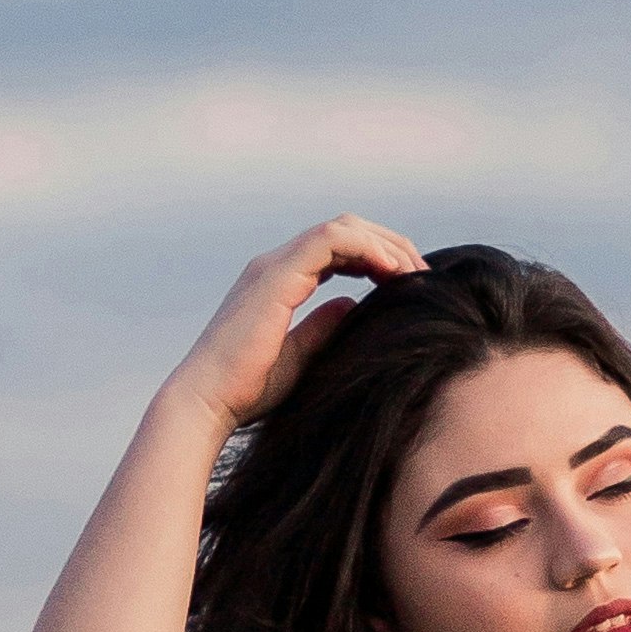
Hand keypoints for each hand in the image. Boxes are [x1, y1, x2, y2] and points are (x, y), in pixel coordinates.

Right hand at [167, 214, 422, 433]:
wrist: (208, 402)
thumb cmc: (246, 391)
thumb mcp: (300, 357)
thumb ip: (323, 327)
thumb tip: (351, 305)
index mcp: (279, 281)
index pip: (338, 249)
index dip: (377, 257)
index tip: (408, 284)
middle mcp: (275, 265)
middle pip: (345, 231)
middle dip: (388, 245)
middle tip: (422, 273)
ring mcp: (274, 266)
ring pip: (341, 228)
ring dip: (384, 244)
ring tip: (413, 271)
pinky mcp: (276, 275)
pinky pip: (330, 240)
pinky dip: (366, 247)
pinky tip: (392, 271)